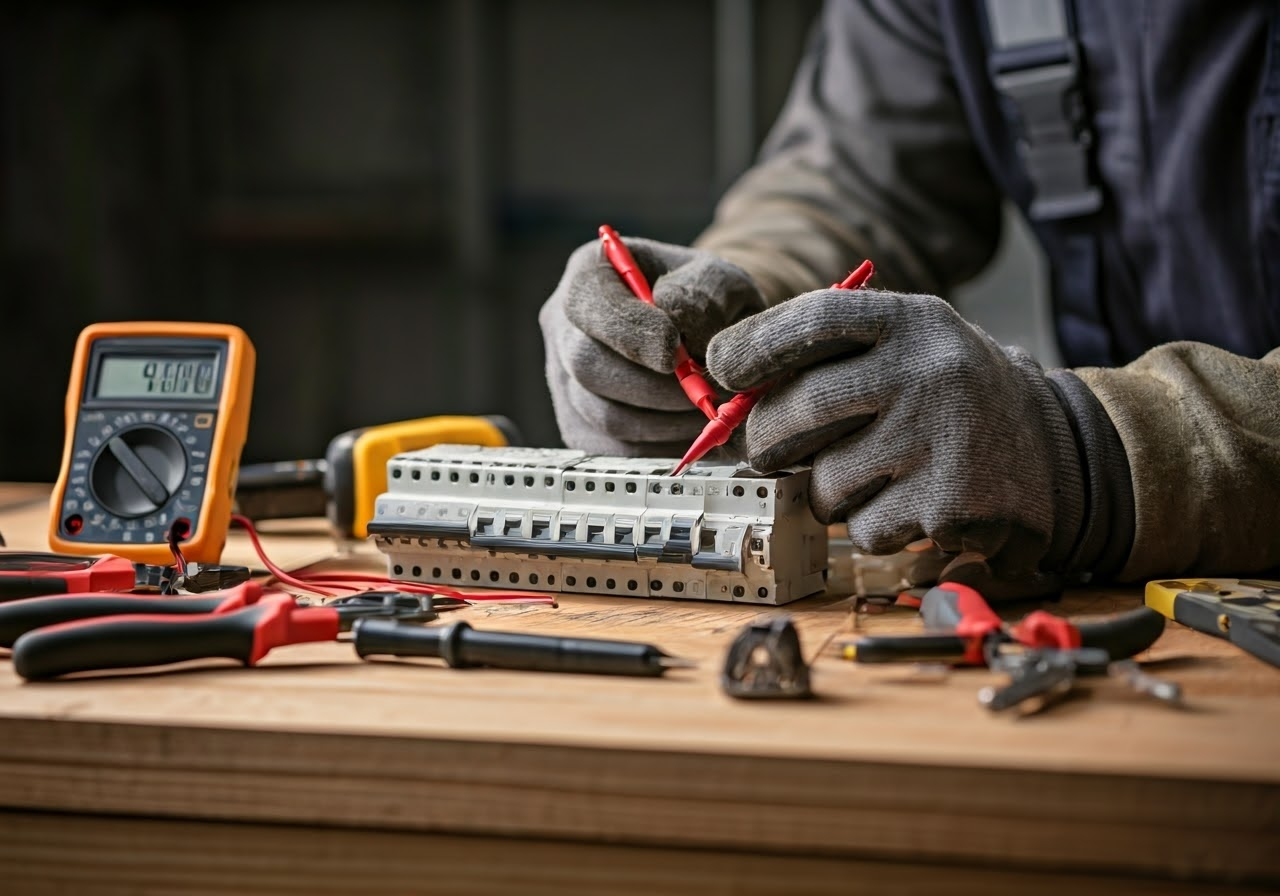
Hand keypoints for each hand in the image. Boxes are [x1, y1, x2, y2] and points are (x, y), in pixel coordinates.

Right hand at [539, 236, 764, 455]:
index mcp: (590, 273)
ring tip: (707, 411)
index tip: (676, 353)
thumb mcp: (717, 279)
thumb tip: (681, 327)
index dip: (628, 331)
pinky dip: (659, 446)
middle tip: (705, 392)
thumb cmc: (708, 301)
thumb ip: (702, 291)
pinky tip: (689, 429)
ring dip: (664, 420)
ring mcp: (565, 380)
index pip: (587, 301)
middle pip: (586, 364)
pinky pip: (613, 449)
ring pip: (603, 414)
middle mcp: (565, 326)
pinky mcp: (580, 426)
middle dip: (654, 386)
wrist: (710, 335)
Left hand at [706, 289, 1086, 596]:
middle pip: (797, 411)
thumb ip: (834, 358)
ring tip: (878, 473)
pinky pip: (864, 529)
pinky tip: (915, 503)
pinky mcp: (949, 504)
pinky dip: (875, 525)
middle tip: (772, 449)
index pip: (813, 320)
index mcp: (913, 323)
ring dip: (831, 491)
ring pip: (825, 484)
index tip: (723, 368)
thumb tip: (734, 395)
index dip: (755, 345)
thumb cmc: (952, 398)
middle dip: (768, 439)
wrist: (1060, 452)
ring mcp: (939, 440)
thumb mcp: (910, 349)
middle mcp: (927, 372)